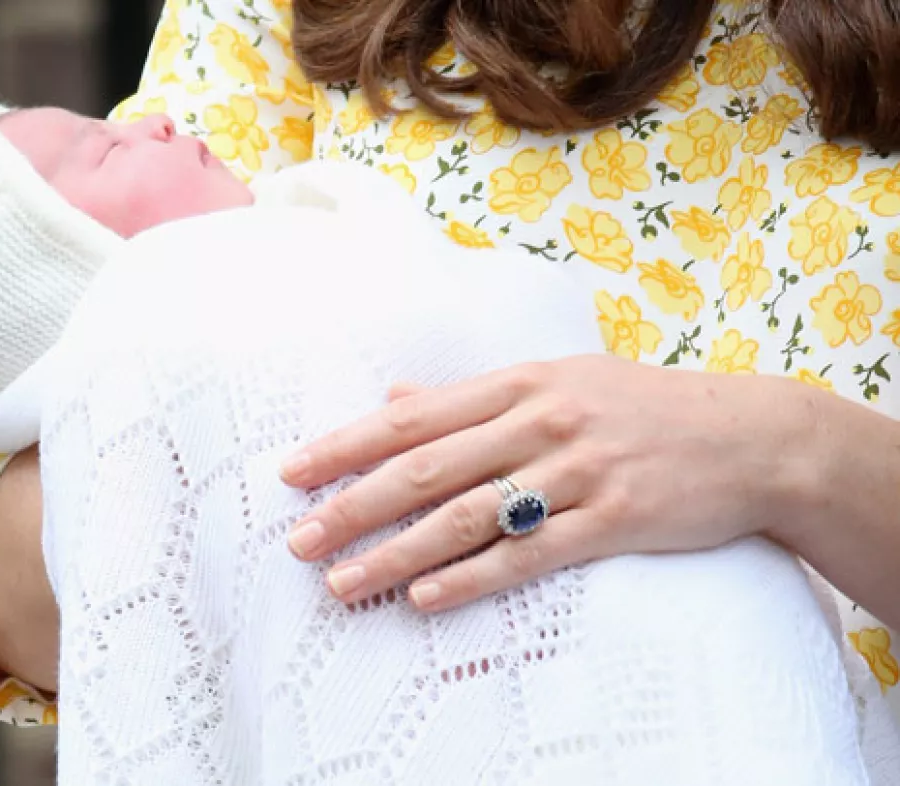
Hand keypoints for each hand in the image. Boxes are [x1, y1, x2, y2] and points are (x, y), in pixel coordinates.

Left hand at [279, 355, 818, 611]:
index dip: (347, 444)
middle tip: (301, 541)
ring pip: (467, 516)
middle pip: (427, 467)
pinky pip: (529, 554)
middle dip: (354, 506)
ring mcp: (577, 470)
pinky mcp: (612, 519)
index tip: (294, 472)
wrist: (751, 435)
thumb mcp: (559, 380)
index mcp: (520, 380)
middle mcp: (540, 420)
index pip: (414, 416)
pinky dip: (473, 577)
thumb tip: (396, 396)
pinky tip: (426, 598)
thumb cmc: (642, 406)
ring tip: (345, 581)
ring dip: (398, 552)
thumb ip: (475, 396)